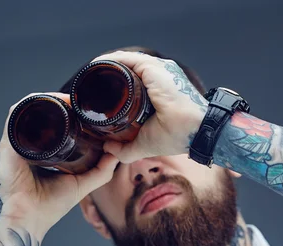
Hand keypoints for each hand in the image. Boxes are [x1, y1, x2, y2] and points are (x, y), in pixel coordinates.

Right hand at [0, 93, 118, 237]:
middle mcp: (26, 145)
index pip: (53, 125)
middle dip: (60, 102)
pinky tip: (47, 101)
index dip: (68, 112)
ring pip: (29, 109)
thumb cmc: (49, 207)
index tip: (84, 108)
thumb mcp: (81, 184)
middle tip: (78, 100)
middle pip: (41, 114)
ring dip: (47, 99)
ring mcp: (15, 143)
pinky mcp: (7, 144)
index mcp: (41, 152)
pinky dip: (30, 104)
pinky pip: (14, 116)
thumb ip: (100, 172)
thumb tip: (116, 155)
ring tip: (67, 98)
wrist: (28, 220)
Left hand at [91, 51, 208, 162]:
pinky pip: (125, 60)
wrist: (194, 131)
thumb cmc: (178, 136)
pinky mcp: (152, 68)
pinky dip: (108, 62)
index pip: (131, 81)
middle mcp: (158, 76)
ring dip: (104, 67)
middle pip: (125, 70)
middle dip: (105, 76)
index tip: (95, 94)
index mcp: (158, 90)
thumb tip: (107, 148)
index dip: (113, 86)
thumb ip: (126, 149)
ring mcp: (156, 70)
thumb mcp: (145, 145)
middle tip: (87, 88)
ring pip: (123, 63)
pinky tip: (95, 67)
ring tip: (87, 76)